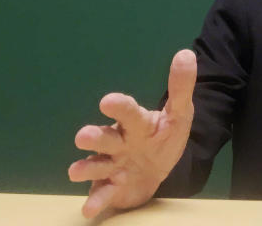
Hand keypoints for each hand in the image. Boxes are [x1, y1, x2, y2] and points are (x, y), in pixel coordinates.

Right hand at [68, 49, 196, 217]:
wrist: (157, 170)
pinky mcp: (111, 187)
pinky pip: (101, 194)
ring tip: (75, 171)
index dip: (119, 107)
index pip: (127, 112)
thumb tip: (186, 53)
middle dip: (94, 136)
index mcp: (135, 123)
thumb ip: (181, 88)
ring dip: (86, 167)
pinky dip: (95, 201)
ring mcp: (112, 165)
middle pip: (104, 138)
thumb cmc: (163, 137)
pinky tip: (89, 208)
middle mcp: (118, 142)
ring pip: (96, 164)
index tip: (108, 101)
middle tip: (82, 136)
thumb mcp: (179, 114)